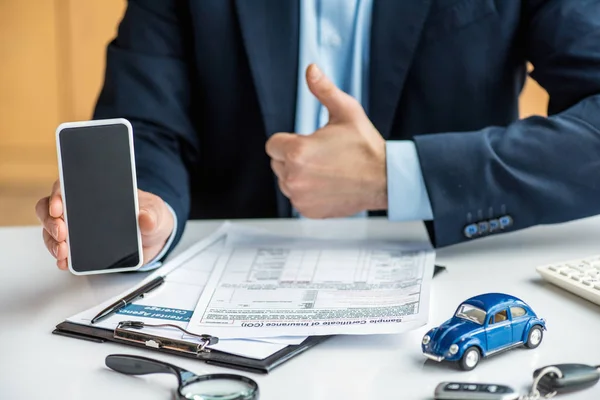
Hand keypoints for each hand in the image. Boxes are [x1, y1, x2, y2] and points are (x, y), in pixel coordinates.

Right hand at [35, 180, 174, 269]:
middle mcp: (81, 209)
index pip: (67, 186)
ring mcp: (78, 229)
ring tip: (63, 251)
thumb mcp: (156, 212)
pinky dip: (61, 258)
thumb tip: (145, 218)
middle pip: (51, 210)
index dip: (58, 194)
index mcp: (95, 192)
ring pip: (52, 232)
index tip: (59, 206)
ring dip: (53, 242)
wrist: (154, 238)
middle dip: (51, 221)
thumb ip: (151, 214)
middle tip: (62, 232)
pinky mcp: (82, 249)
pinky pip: (64, 252)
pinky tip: (64, 262)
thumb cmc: (151, 216)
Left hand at [266, 64, 387, 217]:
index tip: (308, 141)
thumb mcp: (346, 111)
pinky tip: (327, 184)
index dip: (289, 141)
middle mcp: (294, 177)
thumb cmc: (365, 146)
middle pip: (277, 163)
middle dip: (293, 157)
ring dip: (298, 175)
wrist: (384, 179)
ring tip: (326, 170)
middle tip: (321, 155)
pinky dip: (307, 192)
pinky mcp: (307, 211)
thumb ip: (324, 90)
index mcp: (297, 151)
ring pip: (285, 181)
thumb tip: (311, 69)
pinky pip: (296, 198)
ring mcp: (300, 196)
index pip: (273, 145)